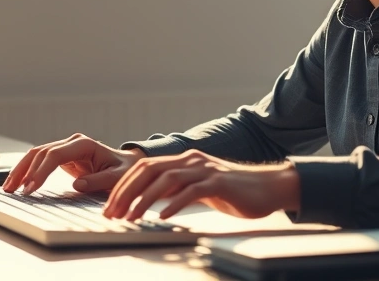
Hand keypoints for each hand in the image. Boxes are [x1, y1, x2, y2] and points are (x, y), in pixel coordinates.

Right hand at [2, 133, 145, 194]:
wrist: (128, 164)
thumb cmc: (124, 170)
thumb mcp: (117, 177)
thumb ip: (99, 180)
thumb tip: (77, 185)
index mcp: (84, 144)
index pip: (55, 154)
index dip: (41, 171)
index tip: (31, 188)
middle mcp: (72, 142)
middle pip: (41, 152)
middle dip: (25, 171)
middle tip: (15, 191)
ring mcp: (66, 148)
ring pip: (36, 155)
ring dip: (21, 170)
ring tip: (9, 187)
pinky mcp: (62, 157)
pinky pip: (40, 161)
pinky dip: (27, 171)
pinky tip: (17, 182)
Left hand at [102, 149, 300, 220]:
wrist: (268, 188)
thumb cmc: (233, 192)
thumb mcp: (199, 188)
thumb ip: (177, 190)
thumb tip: (149, 201)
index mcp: (184, 160)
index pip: (144, 167)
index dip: (124, 185)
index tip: (110, 205)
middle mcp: (191, 160)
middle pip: (149, 170)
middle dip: (126, 191)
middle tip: (112, 212)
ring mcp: (205, 170)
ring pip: (167, 179)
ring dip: (144, 199)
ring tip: (131, 217)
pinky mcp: (220, 183)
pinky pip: (192, 191)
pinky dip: (175, 203)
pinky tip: (163, 216)